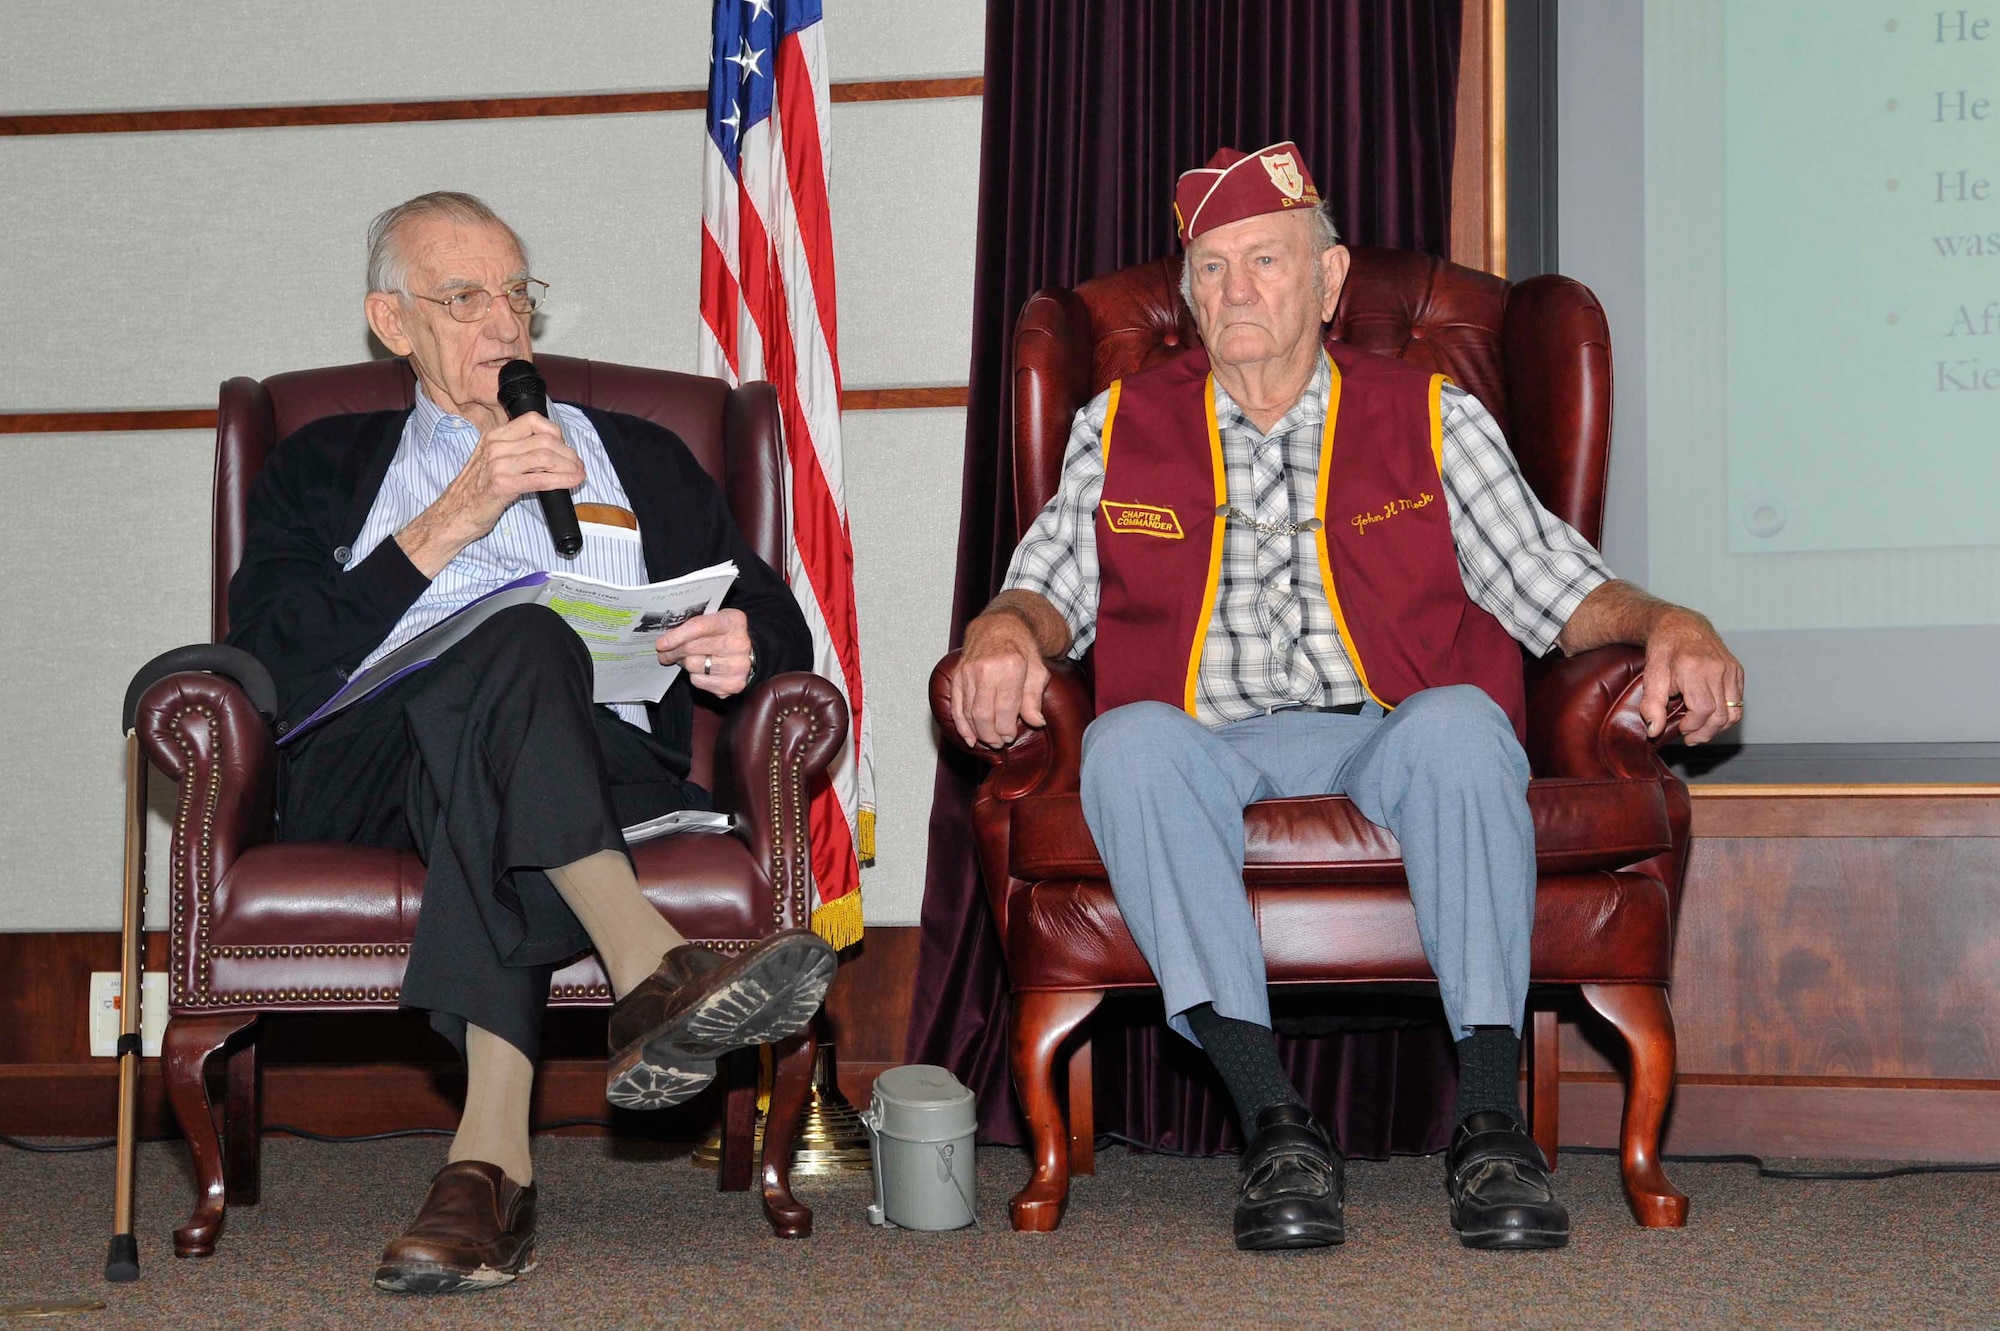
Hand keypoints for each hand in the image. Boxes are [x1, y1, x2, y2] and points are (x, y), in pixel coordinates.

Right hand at [396, 413, 584, 576]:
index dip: (556, 432)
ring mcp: (499, 465)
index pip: (532, 420)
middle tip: (577, 464)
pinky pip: (540, 478)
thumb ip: (515, 451)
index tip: (564, 447)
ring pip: (546, 456)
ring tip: (579, 474)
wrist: (454, 514)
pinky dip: (562, 480)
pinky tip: (572, 482)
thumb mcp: (491, 461)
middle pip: (545, 439)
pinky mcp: (503, 485)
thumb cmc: (476, 491)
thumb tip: (549, 450)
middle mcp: (496, 446)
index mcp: (494, 436)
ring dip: (569, 466)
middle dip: (568, 453)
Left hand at [656, 609, 754, 698]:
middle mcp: (739, 644)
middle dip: (673, 651)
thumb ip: (695, 623)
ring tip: (686, 659)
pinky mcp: (733, 685)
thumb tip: (665, 637)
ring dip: (684, 663)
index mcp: (734, 622)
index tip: (661, 643)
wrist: (751, 654)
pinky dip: (695, 676)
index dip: (676, 636)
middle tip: (665, 653)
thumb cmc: (726, 635)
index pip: (699, 627)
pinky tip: (701, 669)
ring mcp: (738, 667)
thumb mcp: (716, 619)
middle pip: (692, 649)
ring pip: (693, 666)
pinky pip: (699, 681)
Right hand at [949, 610, 1048, 748]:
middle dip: (991, 735)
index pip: (1005, 709)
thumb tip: (1036, 723)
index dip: (1006, 729)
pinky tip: (969, 738)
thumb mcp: (1037, 670)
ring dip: (977, 732)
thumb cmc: (1021, 649)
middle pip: (983, 714)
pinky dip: (961, 725)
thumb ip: (1035, 698)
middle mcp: (986, 669)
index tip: (1010, 736)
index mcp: (1010, 667)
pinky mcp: (958, 675)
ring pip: (968, 712)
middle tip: (999, 743)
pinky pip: (956, 705)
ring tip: (988, 741)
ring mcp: (968, 672)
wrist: (998, 625)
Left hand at [1640, 608, 1744, 745]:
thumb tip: (1654, 731)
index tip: (1681, 728)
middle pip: (1721, 715)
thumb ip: (1652, 705)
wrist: (1680, 625)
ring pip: (1734, 712)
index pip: (1703, 710)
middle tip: (1690, 738)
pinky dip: (1726, 714)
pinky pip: (1738, 701)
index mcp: (1695, 669)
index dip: (1692, 726)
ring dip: (1718, 727)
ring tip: (1701, 730)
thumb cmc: (1664, 651)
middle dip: (1705, 733)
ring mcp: (1731, 669)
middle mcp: (1718, 669)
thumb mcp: (1651, 676)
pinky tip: (1710, 715)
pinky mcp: (1738, 671)